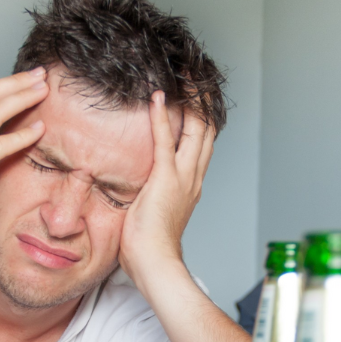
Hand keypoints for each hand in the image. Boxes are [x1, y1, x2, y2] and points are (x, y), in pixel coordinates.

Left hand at [118, 91, 214, 278]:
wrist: (156, 264)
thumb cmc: (149, 247)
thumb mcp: (152, 212)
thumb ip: (149, 194)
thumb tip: (134, 189)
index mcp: (191, 184)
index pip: (201, 144)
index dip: (201, 118)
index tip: (196, 98)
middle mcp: (193, 177)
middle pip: (207, 129)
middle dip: (203, 101)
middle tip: (197, 77)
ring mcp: (183, 177)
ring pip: (196, 129)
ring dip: (192, 100)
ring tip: (187, 77)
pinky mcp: (166, 179)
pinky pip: (164, 141)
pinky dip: (161, 117)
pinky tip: (158, 97)